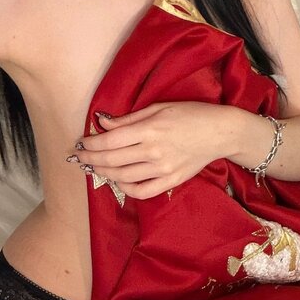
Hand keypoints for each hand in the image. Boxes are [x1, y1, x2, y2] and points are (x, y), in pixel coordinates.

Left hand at [68, 102, 225, 199]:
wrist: (220, 132)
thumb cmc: (190, 114)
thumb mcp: (158, 108)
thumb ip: (128, 119)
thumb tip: (102, 123)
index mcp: (149, 129)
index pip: (109, 141)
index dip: (90, 144)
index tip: (81, 143)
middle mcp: (154, 151)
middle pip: (111, 160)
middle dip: (90, 159)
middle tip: (79, 157)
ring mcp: (163, 169)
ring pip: (123, 177)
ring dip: (103, 173)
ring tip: (95, 167)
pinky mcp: (171, 181)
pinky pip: (142, 191)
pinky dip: (126, 188)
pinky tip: (119, 180)